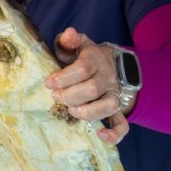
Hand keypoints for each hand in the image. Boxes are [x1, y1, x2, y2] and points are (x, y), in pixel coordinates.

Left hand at [45, 27, 129, 144]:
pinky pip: (122, 124)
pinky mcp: (116, 109)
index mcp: (95, 59)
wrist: (107, 64)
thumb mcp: (75, 45)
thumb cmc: (82, 57)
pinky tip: (101, 136)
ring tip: (71, 110)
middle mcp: (107, 77)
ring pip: (108, 105)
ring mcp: (113, 94)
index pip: (83, 68)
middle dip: (70, 95)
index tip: (48, 83)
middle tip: (56, 96)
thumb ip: (68, 40)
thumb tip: (69, 34)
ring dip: (88, 112)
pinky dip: (115, 133)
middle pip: (93, 89)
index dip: (64, 77)